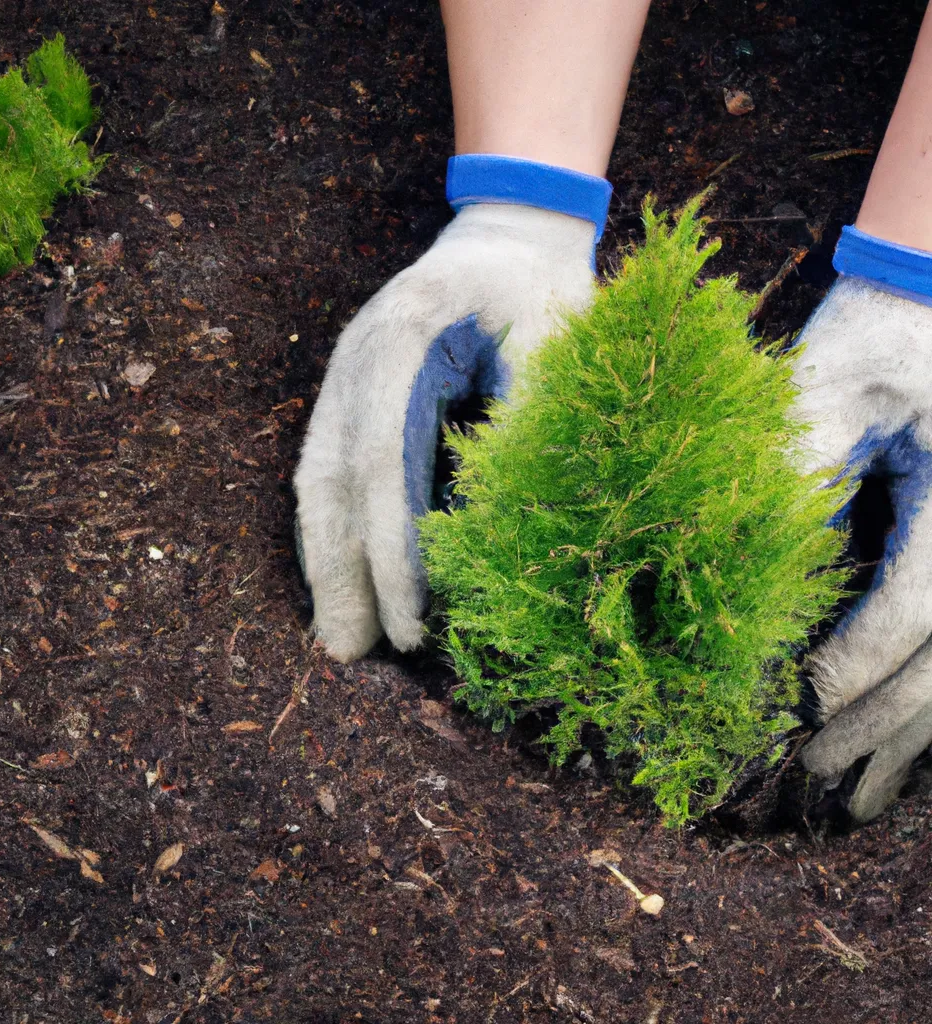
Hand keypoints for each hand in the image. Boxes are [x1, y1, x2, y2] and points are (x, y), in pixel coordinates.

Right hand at [294, 203, 596, 660]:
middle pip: (334, 480)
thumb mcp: (556, 339)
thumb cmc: (543, 288)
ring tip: (337, 638)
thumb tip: (498, 535)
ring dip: (325, 562)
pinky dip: (334, 532)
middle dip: (339, 574)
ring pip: (319, 482)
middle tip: (347, 656)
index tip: (410, 624)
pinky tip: (340, 581)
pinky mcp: (353, 394)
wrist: (510, 234)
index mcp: (405, 337)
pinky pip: (331, 472)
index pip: (384, 462)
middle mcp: (357, 359)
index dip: (392, 550)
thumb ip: (526, 422)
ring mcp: (345, 376)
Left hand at [792, 277, 931, 819]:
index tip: (792, 710)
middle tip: (807, 774)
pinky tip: (891, 748)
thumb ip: (791, 473)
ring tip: (848, 795)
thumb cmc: (882, 336)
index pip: (916, 609)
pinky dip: (925, 708)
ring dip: (906, 740)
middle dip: (876, 727)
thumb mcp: (829, 385)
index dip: (853, 669)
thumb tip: (728, 569)